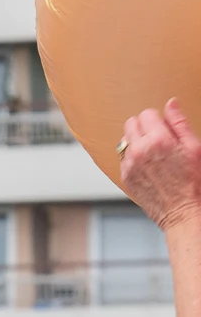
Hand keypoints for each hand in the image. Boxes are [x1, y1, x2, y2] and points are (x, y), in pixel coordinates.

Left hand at [120, 98, 200, 231]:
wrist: (184, 213)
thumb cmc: (195, 183)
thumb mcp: (195, 149)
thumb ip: (179, 123)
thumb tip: (171, 103)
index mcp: (158, 140)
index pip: (147, 114)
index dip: (158, 120)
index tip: (166, 130)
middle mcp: (139, 150)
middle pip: (131, 123)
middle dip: (145, 127)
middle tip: (160, 140)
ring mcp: (129, 164)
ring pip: (126, 139)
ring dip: (137, 141)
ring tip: (155, 155)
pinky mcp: (125, 176)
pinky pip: (124, 157)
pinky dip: (133, 158)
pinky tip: (150, 167)